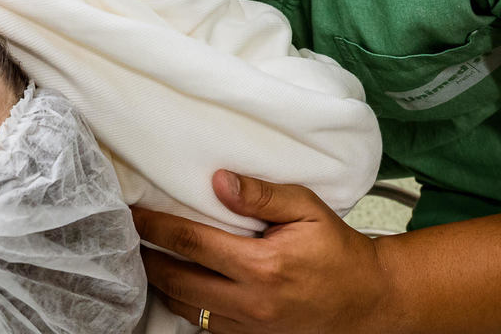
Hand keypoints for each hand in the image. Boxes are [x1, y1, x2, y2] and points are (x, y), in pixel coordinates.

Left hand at [131, 171, 398, 332]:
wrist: (367, 300)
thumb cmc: (337, 251)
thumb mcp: (307, 209)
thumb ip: (262, 194)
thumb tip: (218, 181)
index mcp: (262, 266)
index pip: (192, 243)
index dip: (156, 226)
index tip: (134, 212)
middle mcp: (251, 302)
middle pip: (177, 280)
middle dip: (148, 256)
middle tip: (133, 234)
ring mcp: (250, 328)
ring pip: (185, 308)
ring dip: (163, 282)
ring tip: (151, 256)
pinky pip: (204, 325)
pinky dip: (186, 304)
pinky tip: (180, 283)